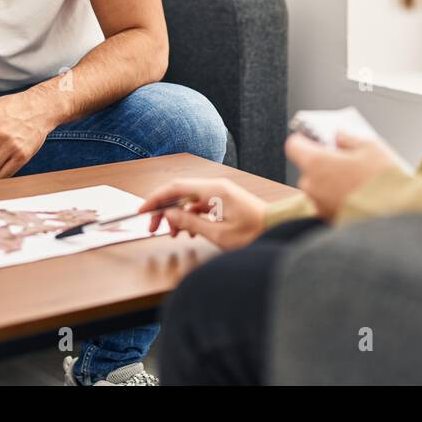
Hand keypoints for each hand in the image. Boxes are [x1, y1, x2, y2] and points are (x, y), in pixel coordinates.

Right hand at [138, 177, 268, 250]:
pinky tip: (189, 232)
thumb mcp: (218, 233)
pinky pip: (200, 205)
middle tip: (153, 228)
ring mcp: (221, 193)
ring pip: (189, 201)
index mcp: (214, 190)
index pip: (176, 188)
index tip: (142, 211)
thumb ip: (190, 223)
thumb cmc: (254, 232)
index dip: (156, 198)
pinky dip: (190, 217)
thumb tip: (168, 215)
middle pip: (180, 193)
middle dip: (164, 210)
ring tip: (173, 235)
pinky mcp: (225, 202)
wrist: (279, 230)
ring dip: (177, 216)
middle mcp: (216, 187)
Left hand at [284, 130, 406, 221]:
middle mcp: (312, 186)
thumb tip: (338, 136)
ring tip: (356, 182)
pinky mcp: (329, 221)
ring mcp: (319, 206)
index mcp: (317, 163)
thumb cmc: (384, 180)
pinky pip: (327, 204)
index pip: (294, 145)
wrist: (398, 218)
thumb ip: (348, 138)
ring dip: (330, 183)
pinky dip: (337, 200)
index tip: (315, 138)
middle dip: (323, 163)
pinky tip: (358, 197)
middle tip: (346, 161)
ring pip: (318, 188)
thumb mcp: (370, 147)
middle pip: (308, 168)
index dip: (305, 140)